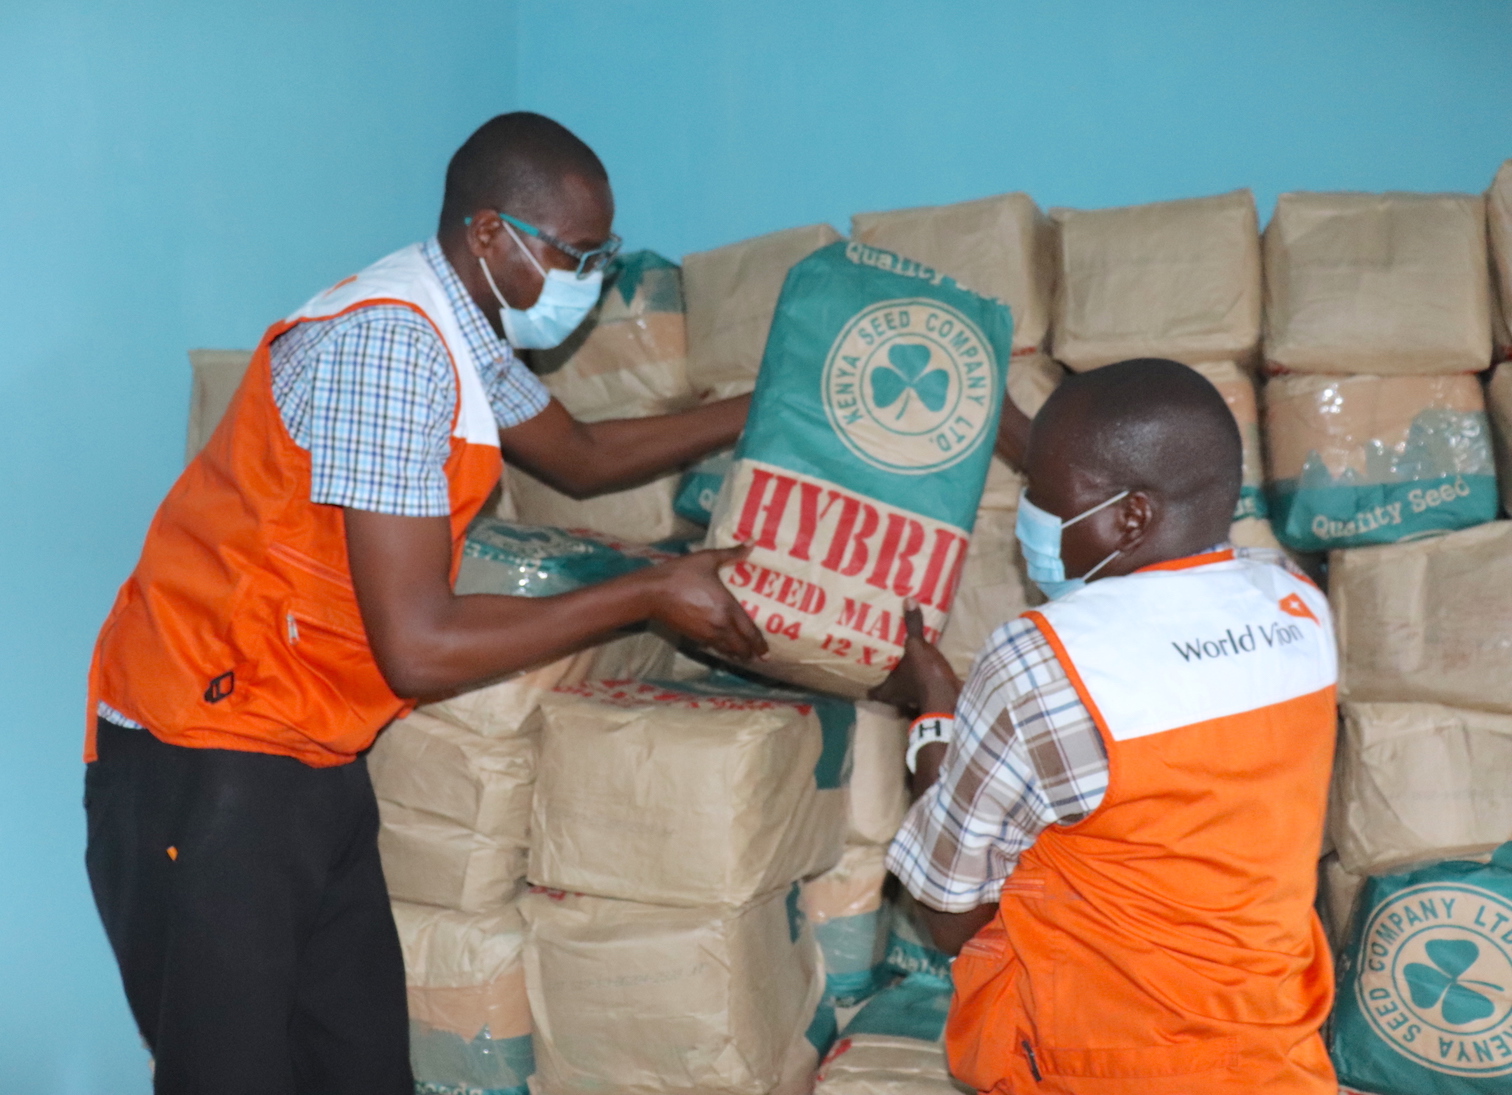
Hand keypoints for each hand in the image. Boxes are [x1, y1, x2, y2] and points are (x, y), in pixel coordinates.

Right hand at [643, 545, 767, 661]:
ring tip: (743, 657)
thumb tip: (752, 541)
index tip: (766, 653)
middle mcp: (720, 625)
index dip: (759, 644)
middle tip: (759, 657)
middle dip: (750, 654)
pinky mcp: (693, 637)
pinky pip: (712, 648)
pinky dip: (720, 650)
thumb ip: (731, 553)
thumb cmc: (681, 574)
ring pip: (726, 650)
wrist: (652, 592)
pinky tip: (722, 649)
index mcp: (728, 608)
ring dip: (736, 655)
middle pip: (740, 647)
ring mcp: (705, 634)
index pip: (749, 632)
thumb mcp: (707, 559)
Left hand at [867, 599, 960, 717]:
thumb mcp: (916, 647)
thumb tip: (907, 600)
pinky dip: (921, 680)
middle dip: (886, 676)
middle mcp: (897, 699)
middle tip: (883, 658)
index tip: (863, 668)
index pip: (870, 691)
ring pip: (904, 689)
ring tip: (903, 660)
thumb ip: (912, 626)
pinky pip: (920, 688)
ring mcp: (913, 701)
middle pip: (887, 689)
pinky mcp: (929, 698)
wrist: (951, 698)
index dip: (866, 682)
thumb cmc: (924, 675)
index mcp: (887, 690)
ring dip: (904, 678)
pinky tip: (924, 667)